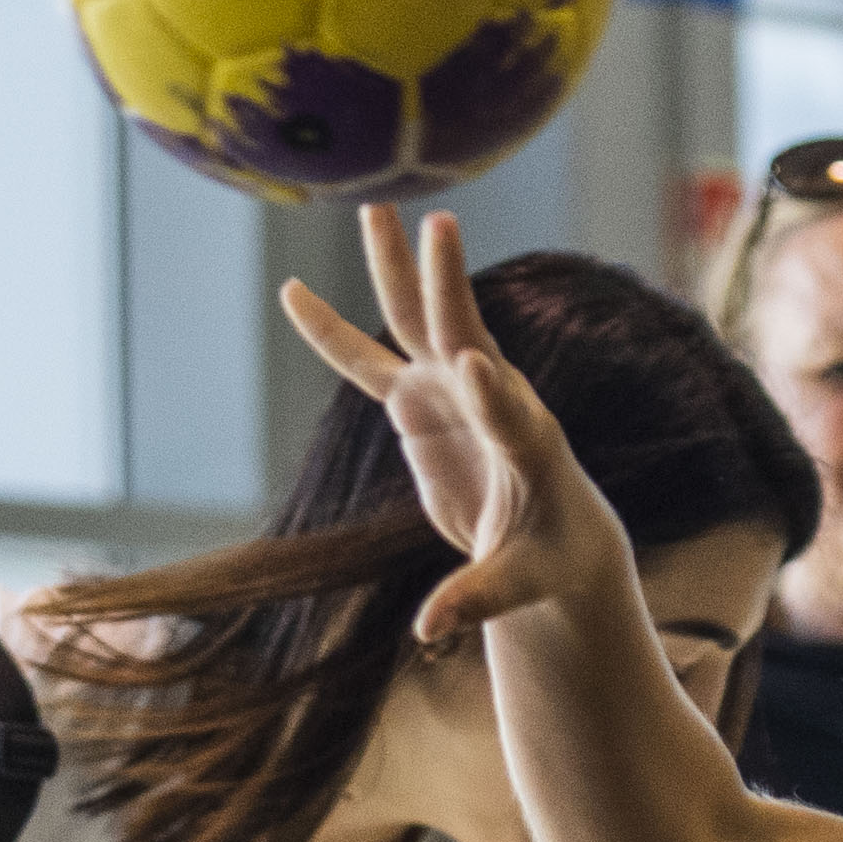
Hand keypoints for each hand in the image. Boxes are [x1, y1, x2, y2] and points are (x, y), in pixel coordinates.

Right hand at [278, 205, 637, 647]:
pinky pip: (366, 362)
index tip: (477, 365)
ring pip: (418, 324)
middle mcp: (493, 402)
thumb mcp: (522, 584)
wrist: (552, 535)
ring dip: (397, 271)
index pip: (509, 414)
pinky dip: (329, 332)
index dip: (493, 393)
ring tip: (376, 211)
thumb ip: (479, 599)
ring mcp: (451, 393)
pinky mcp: (418, 402)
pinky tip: (290, 295)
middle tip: (441, 229)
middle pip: (467, 336)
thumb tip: (432, 630)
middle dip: (452, 288)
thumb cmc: (550, 559)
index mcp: (529, 445)